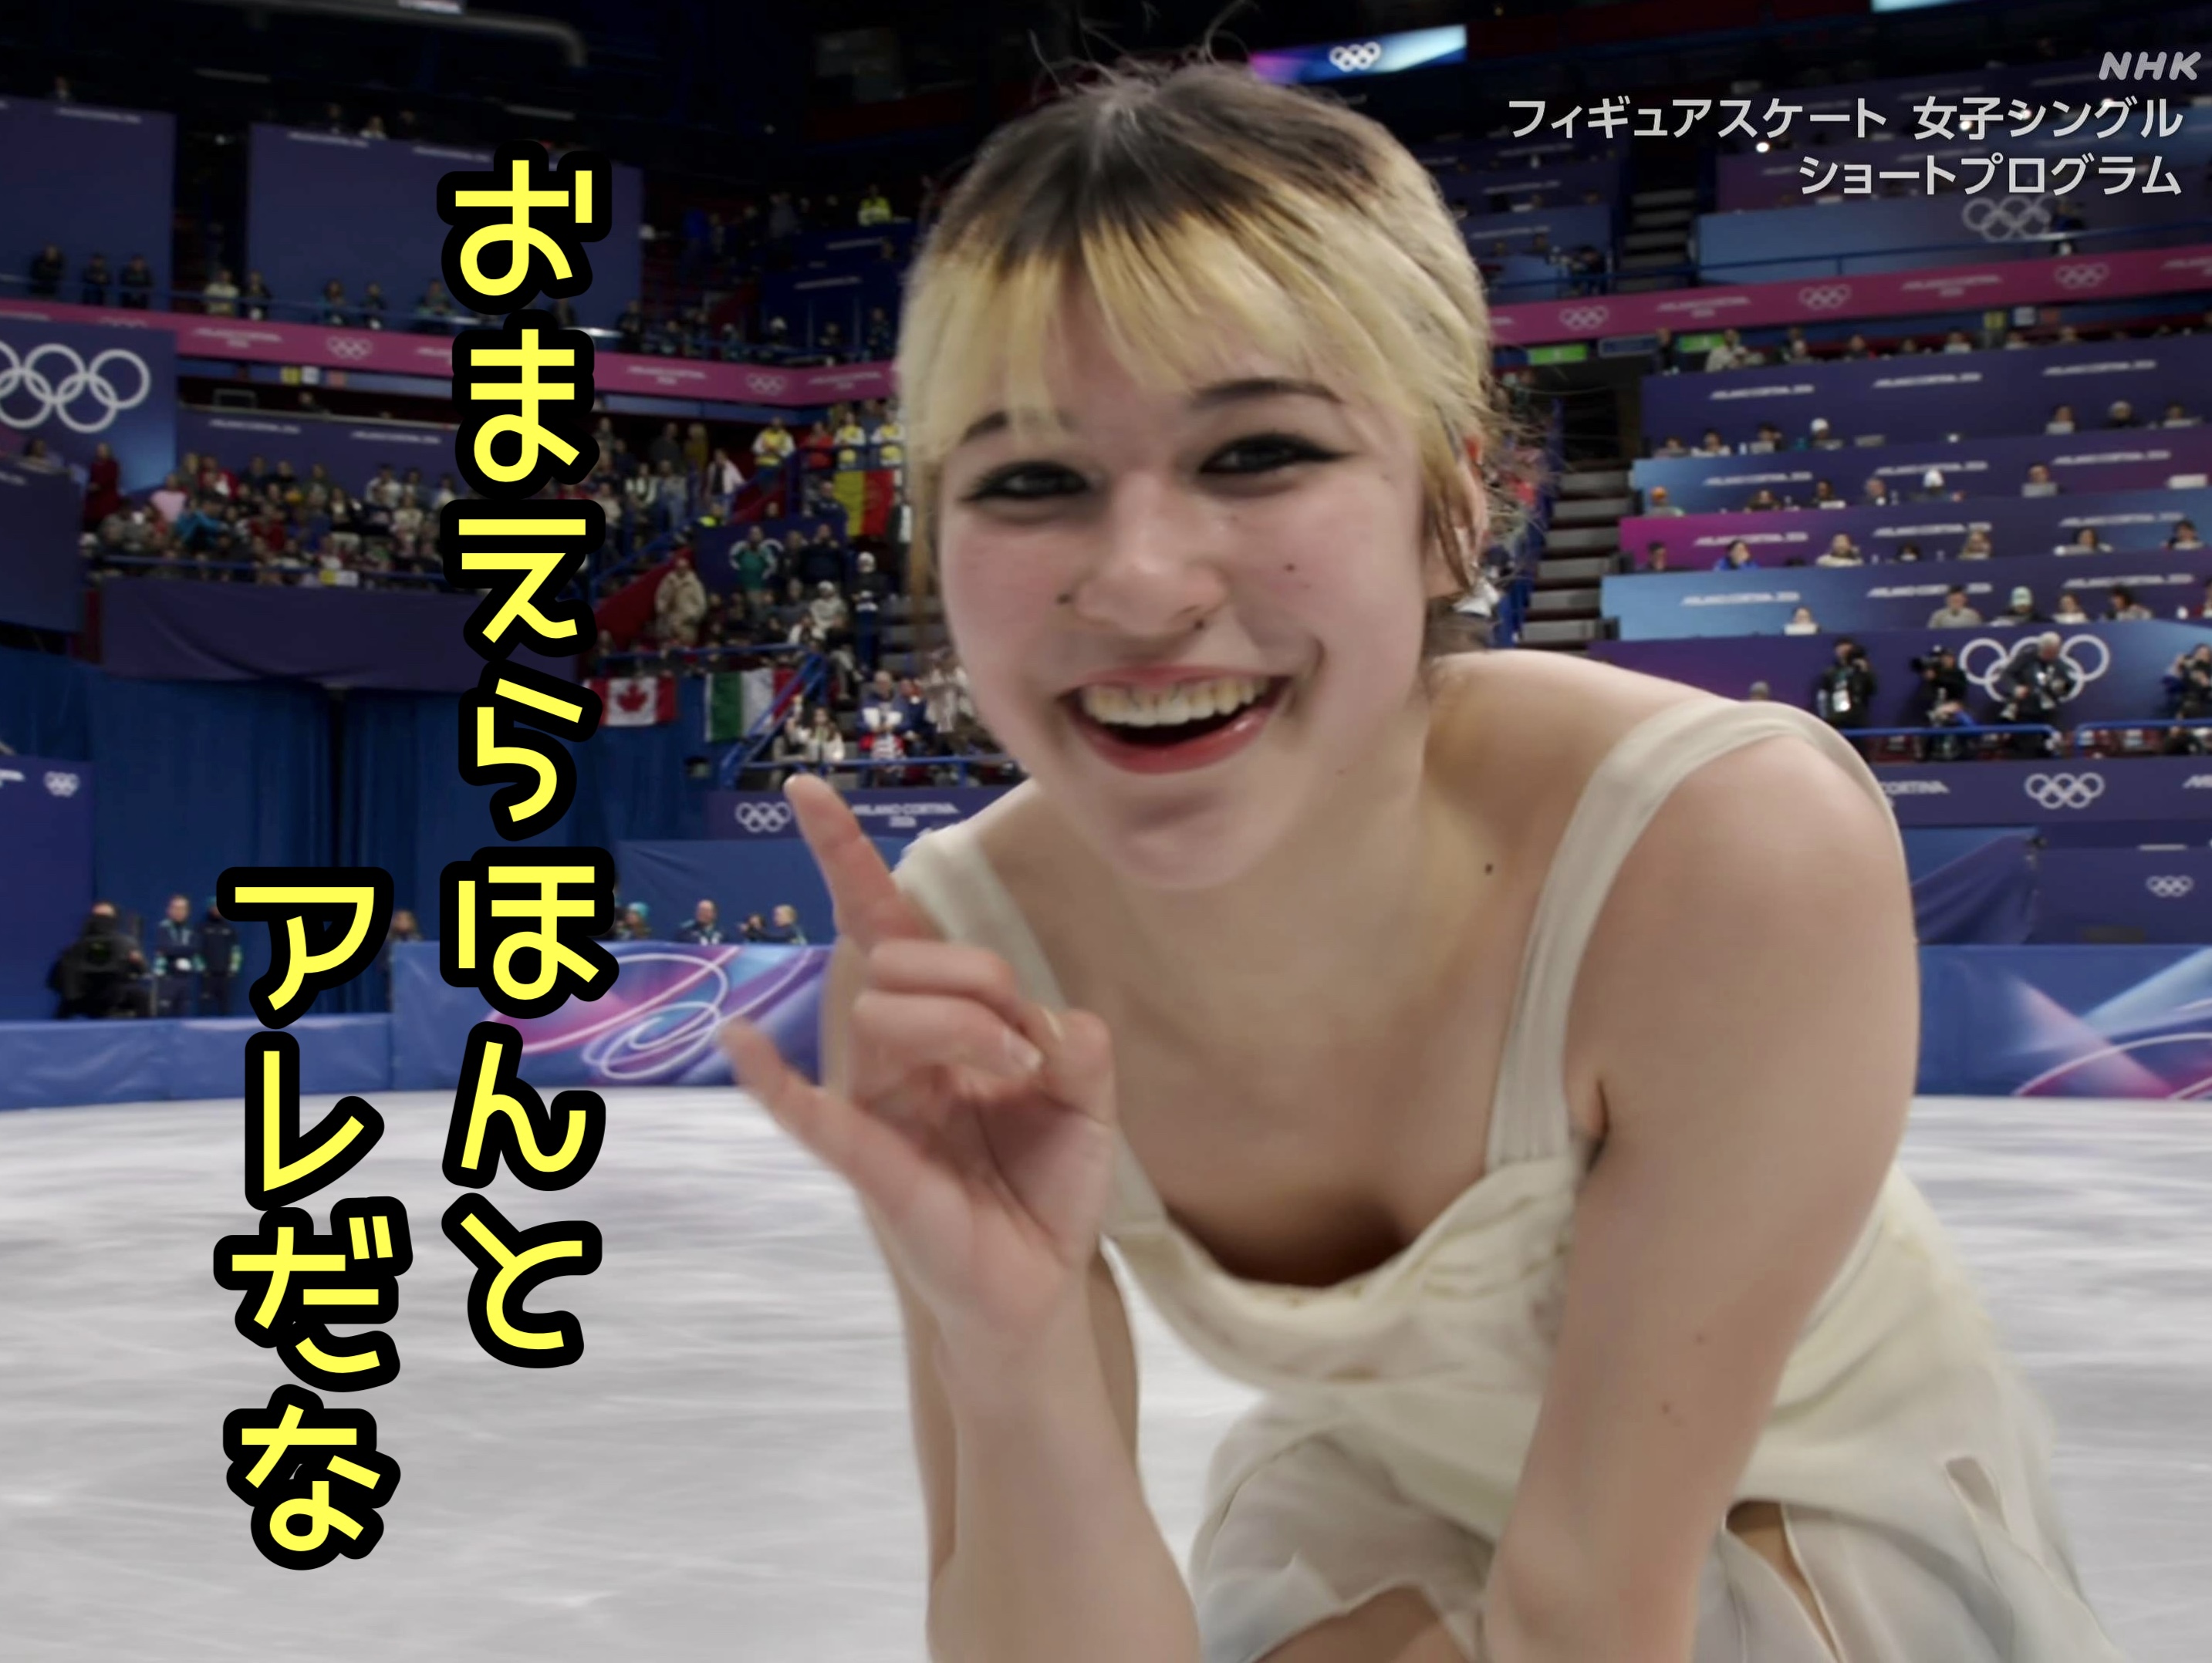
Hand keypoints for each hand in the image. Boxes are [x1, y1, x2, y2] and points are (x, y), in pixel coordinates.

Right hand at [720, 775, 1121, 1363]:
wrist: (1042, 1287)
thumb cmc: (1049, 1186)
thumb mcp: (1088, 1099)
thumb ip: (1075, 1043)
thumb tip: (1044, 1022)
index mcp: (939, 1025)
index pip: (888, 925)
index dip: (848, 858)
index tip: (806, 791)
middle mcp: (895, 1053)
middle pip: (918, 958)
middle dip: (987, 989)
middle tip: (1032, 1057)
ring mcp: (875, 1103)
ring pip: (893, 1012)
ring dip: (974, 1032)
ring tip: (1018, 1085)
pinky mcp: (870, 1163)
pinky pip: (814, 1114)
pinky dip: (774, 1081)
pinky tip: (744, 1044)